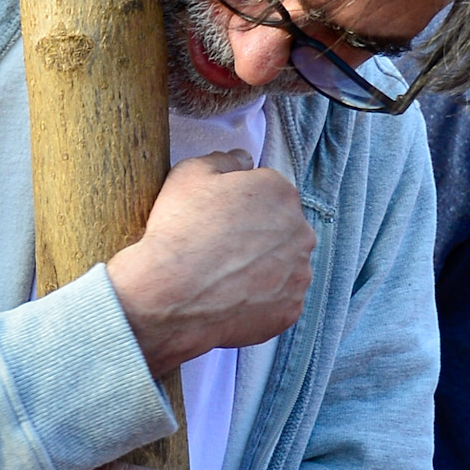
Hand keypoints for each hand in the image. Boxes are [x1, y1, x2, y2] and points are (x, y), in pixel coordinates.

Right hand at [107, 151, 314, 378]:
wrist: (168, 294)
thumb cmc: (178, 231)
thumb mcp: (189, 174)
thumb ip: (224, 160)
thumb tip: (243, 159)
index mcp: (280, 192)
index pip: (267, 194)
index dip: (240, 208)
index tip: (218, 222)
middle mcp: (301, 231)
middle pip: (281, 230)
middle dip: (257, 238)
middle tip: (221, 252)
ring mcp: (299, 274)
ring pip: (283, 268)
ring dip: (262, 270)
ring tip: (224, 279)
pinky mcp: (290, 310)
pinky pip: (278, 303)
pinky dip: (260, 303)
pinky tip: (230, 301)